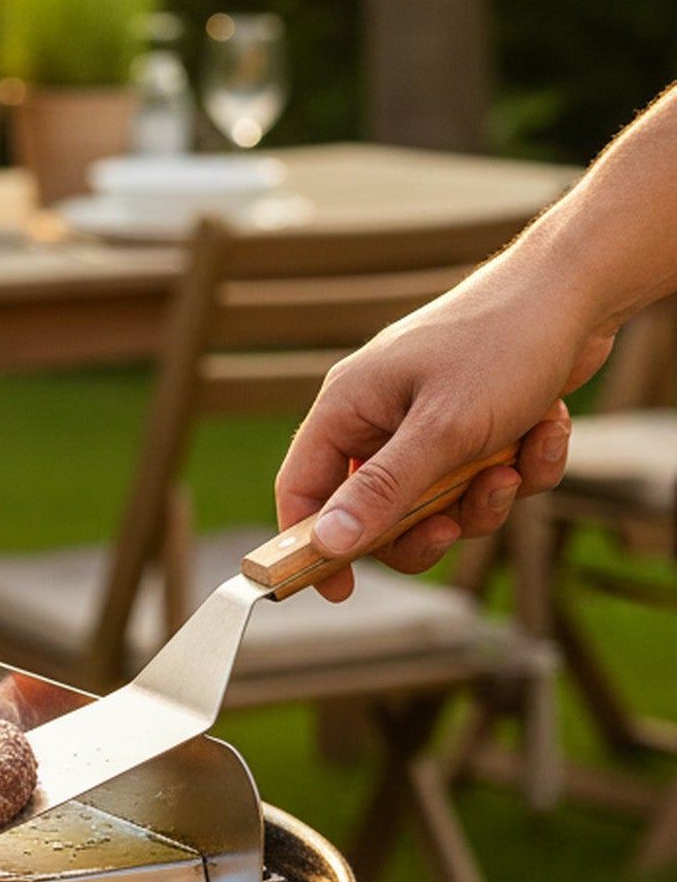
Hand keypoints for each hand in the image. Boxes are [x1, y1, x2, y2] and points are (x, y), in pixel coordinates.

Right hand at [276, 259, 611, 601]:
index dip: (310, 544)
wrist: (579, 291)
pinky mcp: (478, 422)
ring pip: (442, 500)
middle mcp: (381, 416)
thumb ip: (382, 491)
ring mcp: (430, 420)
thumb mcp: (441, 430)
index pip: (302, 488)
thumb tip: (327, 545)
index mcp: (348, 407)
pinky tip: (545, 428)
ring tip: (513, 463)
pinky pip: (488, 475)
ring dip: (485, 496)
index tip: (336, 589)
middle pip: (377, 510)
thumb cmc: (500, 344)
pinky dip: (522, 465)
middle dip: (425, 526)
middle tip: (454, 527)